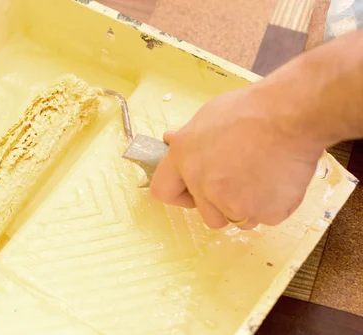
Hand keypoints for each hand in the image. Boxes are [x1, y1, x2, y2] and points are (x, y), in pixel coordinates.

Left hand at [150, 85, 324, 228]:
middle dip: (221, 204)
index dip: (180, 194)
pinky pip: (265, 218)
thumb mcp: (207, 116)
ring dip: (248, 205)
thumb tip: (170, 140)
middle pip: (207, 214)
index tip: (193, 192)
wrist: (290, 115)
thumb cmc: (251, 109)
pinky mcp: (263, 212)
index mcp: (183, 158)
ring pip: (237, 219)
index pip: (163, 191)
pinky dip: (272, 204)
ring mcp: (232, 203)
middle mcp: (202, 184)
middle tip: (241, 179)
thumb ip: (189, 139)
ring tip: (263, 174)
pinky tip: (278, 178)